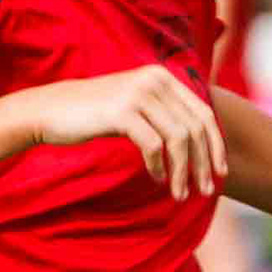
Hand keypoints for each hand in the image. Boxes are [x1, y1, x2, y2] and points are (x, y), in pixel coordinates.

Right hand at [26, 63, 223, 197]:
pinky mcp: (122, 111)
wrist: (51, 110)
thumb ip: (163, 113)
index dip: (216, 145)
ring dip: (183, 171)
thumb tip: (196, 143)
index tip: (220, 173)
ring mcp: (138, 93)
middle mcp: (155, 80)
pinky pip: (154, 145)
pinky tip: (157, 179)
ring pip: (178, 138)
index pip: (203, 113)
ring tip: (180, 195)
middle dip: (204, 163)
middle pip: (195, 127)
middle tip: (204, 191)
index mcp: (163, 77)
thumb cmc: (94, 114)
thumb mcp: (134, 106)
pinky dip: (159, 166)